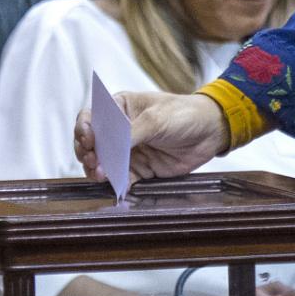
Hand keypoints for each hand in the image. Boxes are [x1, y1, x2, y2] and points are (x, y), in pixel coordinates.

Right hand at [72, 91, 229, 182]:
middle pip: (92, 144)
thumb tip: (109, 150)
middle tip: (93, 162)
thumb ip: (131, 133)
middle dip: (88, 153)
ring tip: (102, 176)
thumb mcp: (156, 119)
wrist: (211, 132)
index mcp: (120, 108)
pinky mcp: (140, 169)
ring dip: (99, 171)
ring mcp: (129, 151)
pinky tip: (119, 187)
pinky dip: (117, 184)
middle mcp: (120, 130)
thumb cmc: (184, 114)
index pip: (91, 118)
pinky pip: (122, 179)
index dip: (84, 130)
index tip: (88, 140)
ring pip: (103, 163)